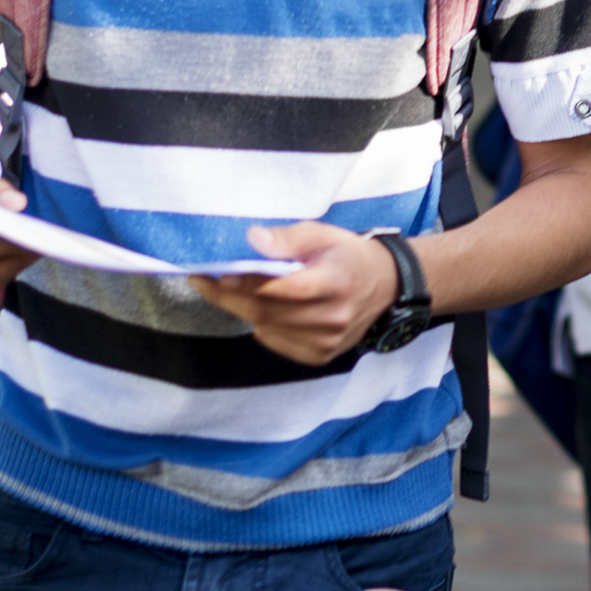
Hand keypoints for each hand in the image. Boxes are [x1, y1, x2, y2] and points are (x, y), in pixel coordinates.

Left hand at [192, 223, 401, 366]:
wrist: (385, 285)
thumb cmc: (347, 255)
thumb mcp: (324, 234)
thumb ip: (288, 238)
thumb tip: (252, 239)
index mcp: (337, 281)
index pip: (286, 288)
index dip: (247, 283)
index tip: (216, 273)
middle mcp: (335, 317)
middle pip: (268, 312)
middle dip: (229, 297)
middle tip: (205, 282)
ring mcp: (329, 341)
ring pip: (267, 329)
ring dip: (243, 310)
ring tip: (233, 290)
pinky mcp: (322, 355)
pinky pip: (276, 343)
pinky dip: (262, 326)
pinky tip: (265, 309)